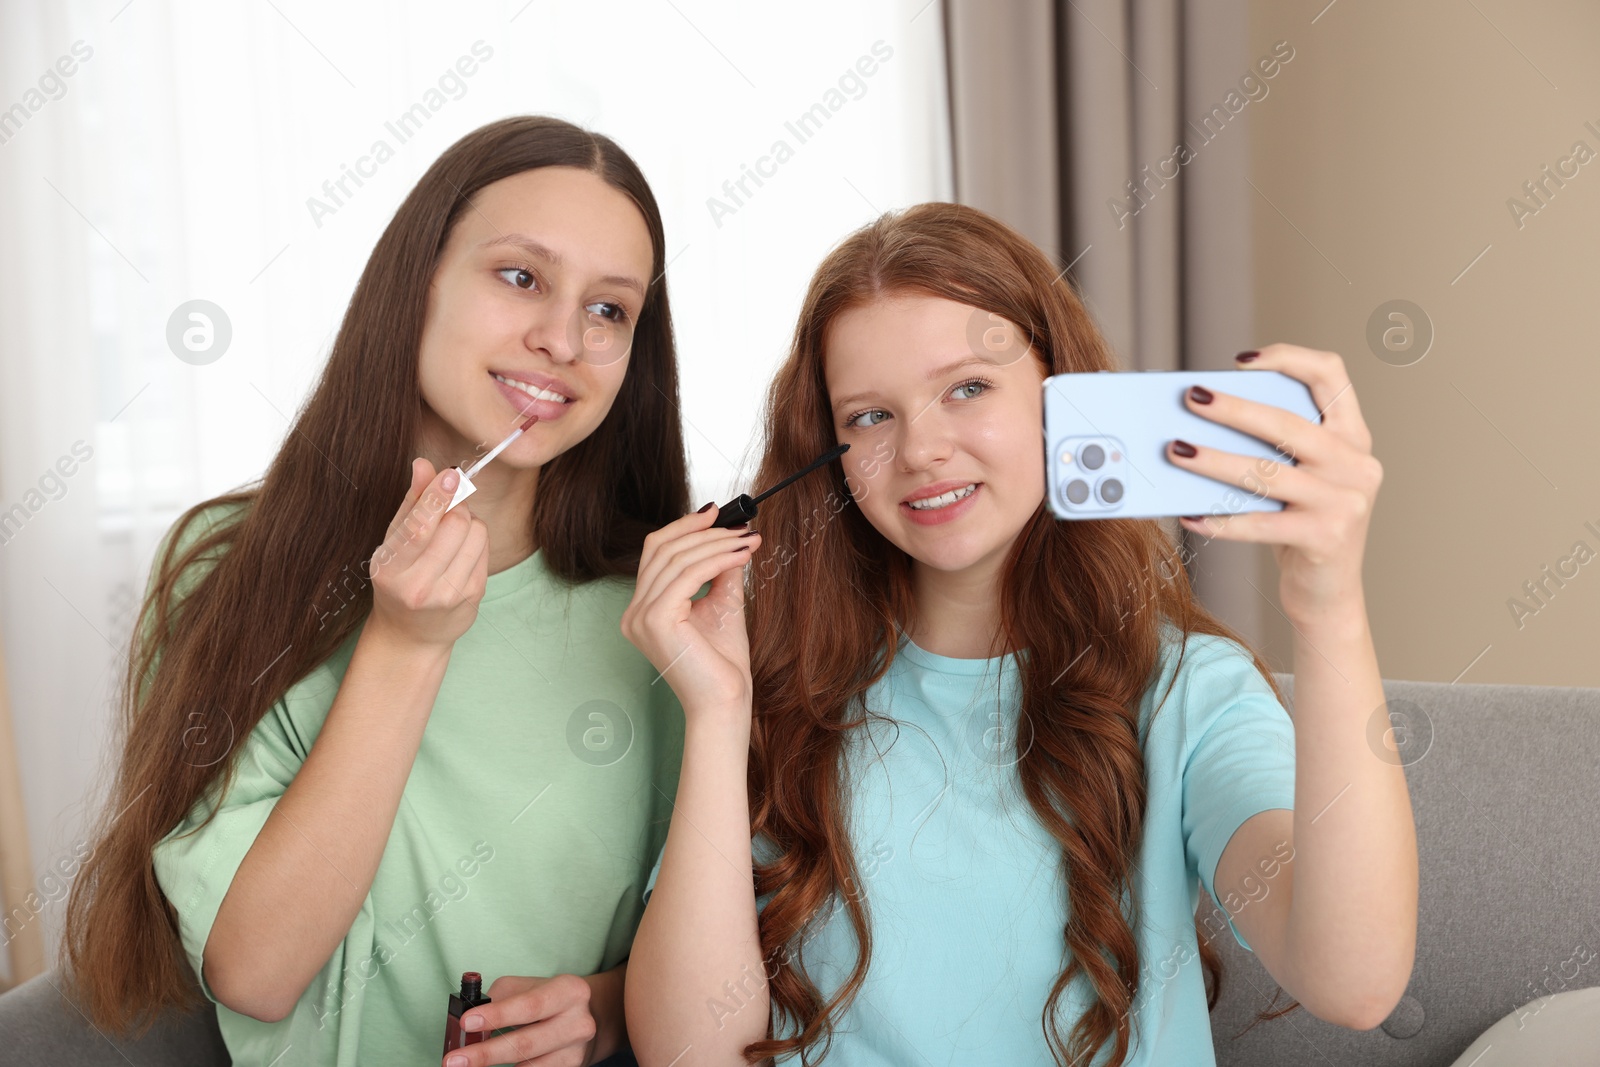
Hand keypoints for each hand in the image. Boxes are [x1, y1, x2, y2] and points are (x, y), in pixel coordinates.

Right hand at [368, 457, 489, 649]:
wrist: (410, 635)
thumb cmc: (399, 579)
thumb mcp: (393, 543)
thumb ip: (410, 503)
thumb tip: (423, 464)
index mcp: (390, 569)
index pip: (418, 528)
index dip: (437, 497)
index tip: (451, 474)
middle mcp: (419, 586)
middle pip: (454, 525)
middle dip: (454, 508)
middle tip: (446, 511)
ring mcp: (449, 595)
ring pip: (475, 533)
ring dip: (468, 522)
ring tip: (451, 534)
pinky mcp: (473, 596)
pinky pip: (485, 549)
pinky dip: (475, 541)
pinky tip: (460, 552)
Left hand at [441, 974, 597, 1066]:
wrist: (590, 1017)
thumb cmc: (549, 999)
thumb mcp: (529, 987)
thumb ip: (500, 998)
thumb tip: (470, 1023)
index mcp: (569, 991)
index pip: (529, 1005)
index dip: (498, 1015)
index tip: (467, 1022)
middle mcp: (578, 1022)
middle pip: (526, 1043)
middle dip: (486, 1054)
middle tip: (454, 1060)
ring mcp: (577, 1051)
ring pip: (528, 1066)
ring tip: (468, 1065)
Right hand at [620, 503, 760, 713]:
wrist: (724, 702)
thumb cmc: (722, 665)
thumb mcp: (721, 605)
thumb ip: (719, 572)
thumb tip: (730, 537)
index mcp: (643, 610)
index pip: (656, 552)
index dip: (685, 528)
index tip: (719, 514)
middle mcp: (634, 613)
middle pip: (663, 549)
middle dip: (706, 532)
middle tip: (742, 527)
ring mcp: (641, 617)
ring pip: (677, 558)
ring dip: (717, 544)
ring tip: (748, 541)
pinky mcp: (657, 621)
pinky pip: (688, 575)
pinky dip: (717, 559)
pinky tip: (741, 555)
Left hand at [1167, 344, 1383, 622]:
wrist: (1328, 592)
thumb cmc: (1302, 524)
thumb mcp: (1301, 478)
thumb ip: (1274, 448)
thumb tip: (1205, 418)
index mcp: (1353, 437)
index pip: (1331, 376)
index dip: (1289, 358)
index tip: (1241, 361)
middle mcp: (1356, 464)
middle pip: (1287, 424)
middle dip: (1233, 408)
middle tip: (1192, 398)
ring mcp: (1345, 501)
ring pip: (1267, 473)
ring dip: (1214, 460)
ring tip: (1176, 450)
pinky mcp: (1326, 538)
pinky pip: (1260, 523)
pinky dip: (1221, 520)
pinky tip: (1190, 515)